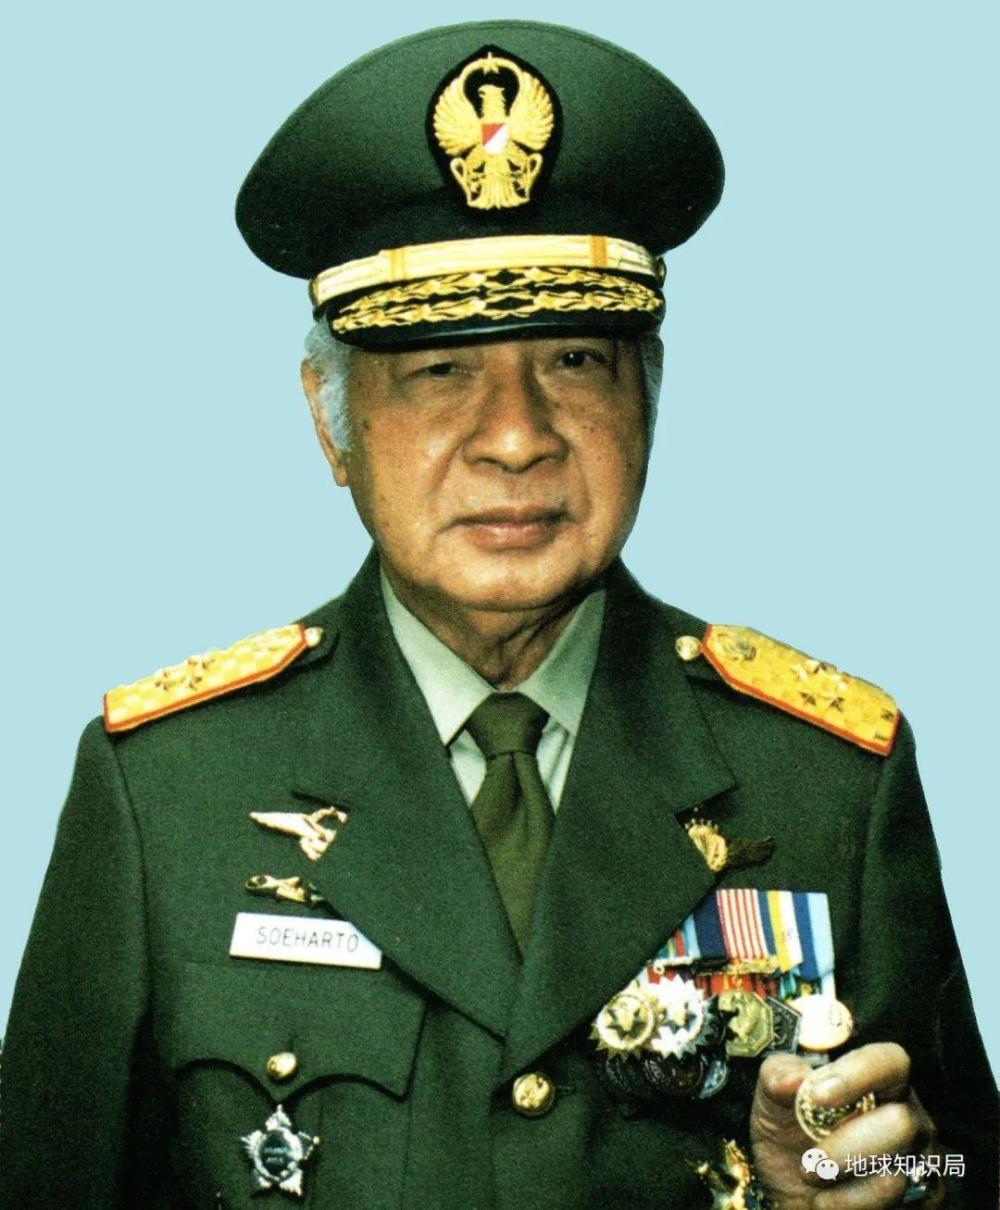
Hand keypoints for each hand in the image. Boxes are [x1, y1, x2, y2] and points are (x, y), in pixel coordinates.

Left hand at [750, 1042, 940, 1207]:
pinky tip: (829, 1202)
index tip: (817, 1096)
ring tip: (813, 1180)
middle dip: (846, 1148)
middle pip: (900, 1123)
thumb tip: (793, 1079)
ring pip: (895, 1177)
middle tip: (809, 1162)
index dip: (858, 1075)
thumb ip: (777, 1077)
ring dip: (841, 1185)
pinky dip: (849, 1208)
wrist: (792, 1194)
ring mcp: (922, 1162)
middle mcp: (910, 1116)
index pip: (890, 1061)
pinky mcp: (925, 1202)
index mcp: (879, 1079)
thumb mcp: (772, 1101)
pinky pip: (896, 1209)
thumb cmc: (789, 1135)